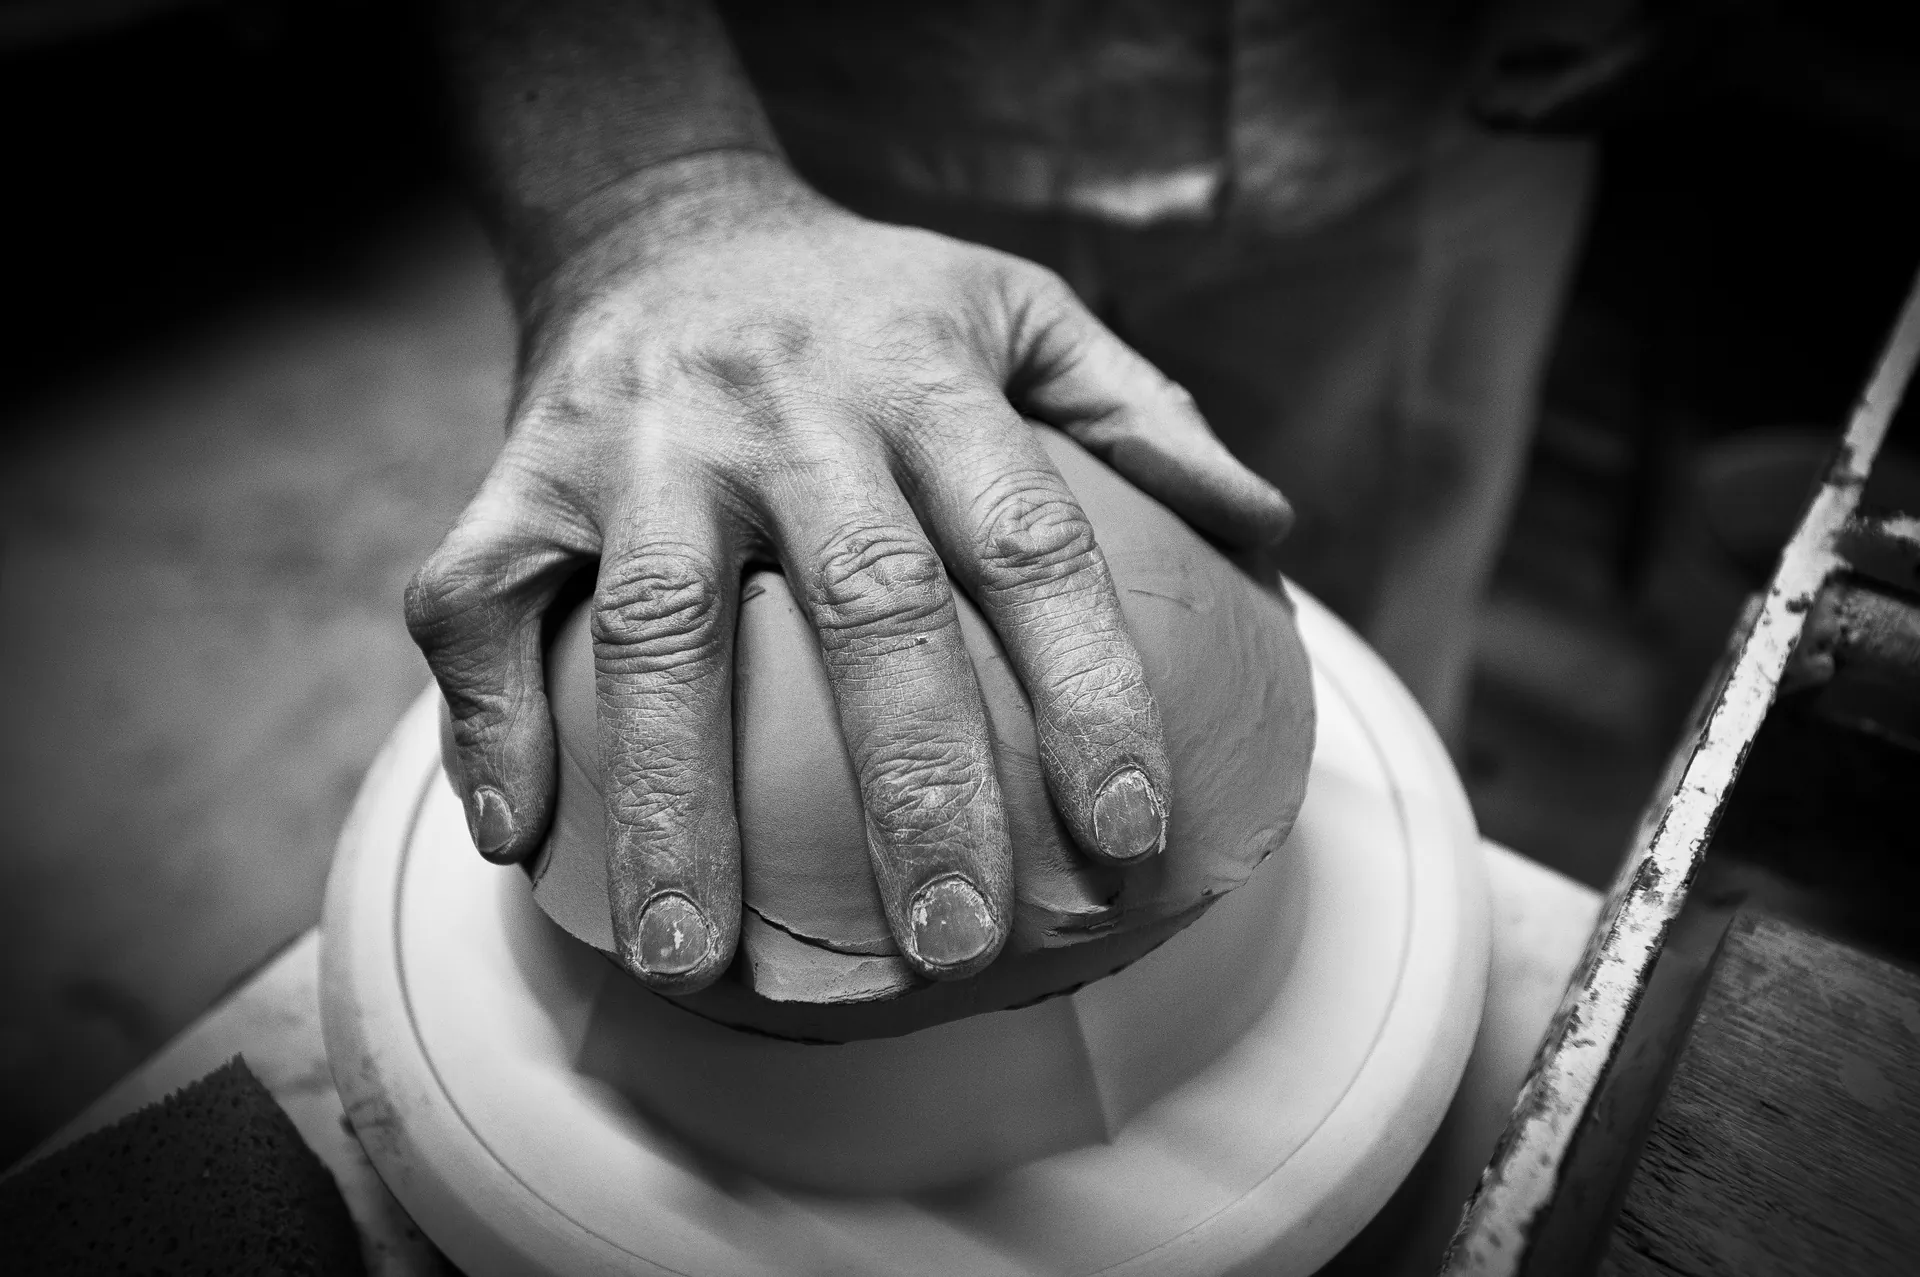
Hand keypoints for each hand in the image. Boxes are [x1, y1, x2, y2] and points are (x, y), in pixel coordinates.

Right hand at [406, 152, 1291, 993]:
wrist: (663, 212)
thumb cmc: (868, 296)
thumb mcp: (1021, 306)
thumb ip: (1141, 411)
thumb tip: (1270, 530)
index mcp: (925, 376)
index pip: (1029, 546)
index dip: (1090, 691)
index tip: (1130, 837)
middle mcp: (785, 409)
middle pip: (860, 606)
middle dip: (910, 789)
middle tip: (950, 949)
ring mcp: (639, 439)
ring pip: (654, 626)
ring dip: (667, 798)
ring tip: (693, 958)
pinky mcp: (520, 466)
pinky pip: (476, 595)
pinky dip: (484, 716)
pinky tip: (518, 838)